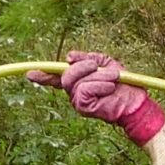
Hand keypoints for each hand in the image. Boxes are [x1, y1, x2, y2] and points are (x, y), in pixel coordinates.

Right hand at [43, 49, 164, 144]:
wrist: (135, 101)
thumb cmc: (123, 83)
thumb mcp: (105, 64)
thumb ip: (88, 59)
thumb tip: (69, 56)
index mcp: (78, 81)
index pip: (57, 77)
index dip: (43, 75)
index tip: (30, 73)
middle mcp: (74, 92)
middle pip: (65, 74)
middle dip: (83, 67)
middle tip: (98, 66)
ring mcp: (77, 101)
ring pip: (76, 81)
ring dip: (98, 76)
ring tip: (112, 79)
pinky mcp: (84, 108)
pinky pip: (84, 90)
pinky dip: (99, 85)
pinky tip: (109, 88)